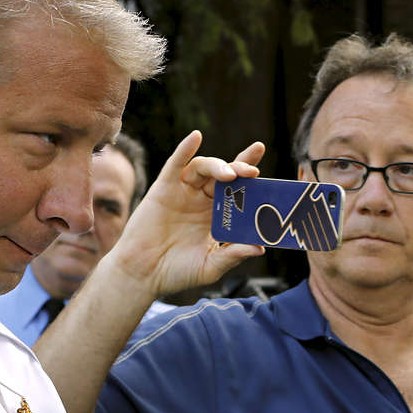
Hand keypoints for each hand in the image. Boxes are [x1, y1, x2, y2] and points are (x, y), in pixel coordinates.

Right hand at [107, 131, 268, 297]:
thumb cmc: (177, 272)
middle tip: (253, 172)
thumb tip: (260, 248)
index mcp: (218, 216)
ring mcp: (183, 193)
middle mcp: (203, 201)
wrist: (144, 275)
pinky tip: (196, 138)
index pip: (240, 191)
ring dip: (218, 166)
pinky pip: (176, 164)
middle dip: (240, 168)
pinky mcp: (163, 189)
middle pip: (225, 175)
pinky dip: (185, 149)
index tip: (268, 174)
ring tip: (230, 175)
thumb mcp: (211, 266)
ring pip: (204, 169)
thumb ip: (233, 255)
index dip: (252, 179)